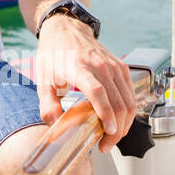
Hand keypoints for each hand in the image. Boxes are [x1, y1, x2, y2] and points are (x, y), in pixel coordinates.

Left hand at [34, 15, 135, 151]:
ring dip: (124, 124)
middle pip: (118, 102)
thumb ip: (47, 103)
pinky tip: (118, 122)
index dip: (105, 114)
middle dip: (116, 130)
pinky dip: (128, 112)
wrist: (66, 29)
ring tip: (112, 138)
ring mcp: (114, 66)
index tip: (107, 132)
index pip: (97, 92)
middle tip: (105, 145)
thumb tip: (55, 125)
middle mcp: (100, 66)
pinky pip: (131, 94)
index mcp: (79, 67)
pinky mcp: (122, 67)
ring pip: (129, 101)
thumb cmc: (54, 54)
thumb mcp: (43, 78)